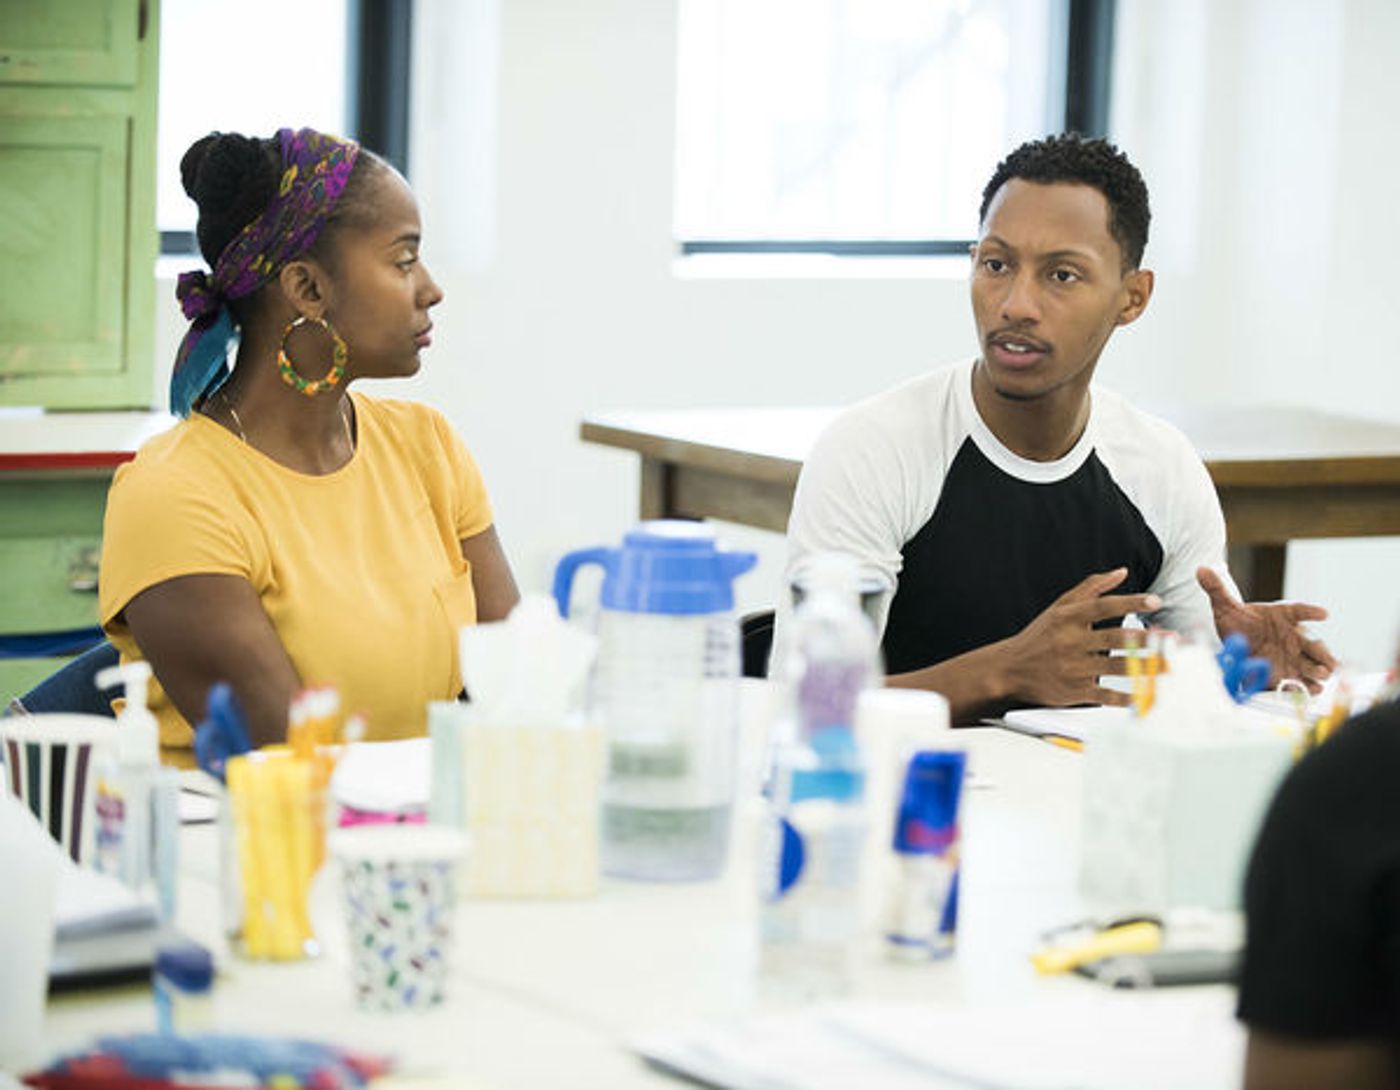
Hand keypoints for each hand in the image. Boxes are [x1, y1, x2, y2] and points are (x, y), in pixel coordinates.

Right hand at [1001, 568, 1162, 707]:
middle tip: (1175, 638)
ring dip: (1146, 667)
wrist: (1010, 668)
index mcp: (1068, 618)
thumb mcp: (1060, 607)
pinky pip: (1106, 695)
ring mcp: (1073, 668)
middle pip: (1115, 638)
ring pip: (1116, 667)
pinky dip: (1127, 697)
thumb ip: (1091, 588)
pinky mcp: (1074, 691)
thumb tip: (1122, 572)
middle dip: (1148, 639)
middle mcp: (1070, 642)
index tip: (1156, 601)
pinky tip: (1146, 695)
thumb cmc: (1040, 636)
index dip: (1131, 602)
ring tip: (1172, 666)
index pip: (1104, 606)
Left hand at [1196, 566, 1336, 691]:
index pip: (1298, 610)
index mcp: (1282, 614)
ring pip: (1312, 661)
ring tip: (1322, 674)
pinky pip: (1300, 679)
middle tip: (1328, 660)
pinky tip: (1313, 690)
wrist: (1234, 642)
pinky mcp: (1287, 672)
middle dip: (1321, 651)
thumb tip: (1201, 569)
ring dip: (1319, 668)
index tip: (1323, 614)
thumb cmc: (1236, 621)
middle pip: (1312, 642)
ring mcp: (1293, 655)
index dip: (1311, 612)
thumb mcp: (1224, 606)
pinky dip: (1307, 685)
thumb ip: (1217, 589)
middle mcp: (1293, 635)